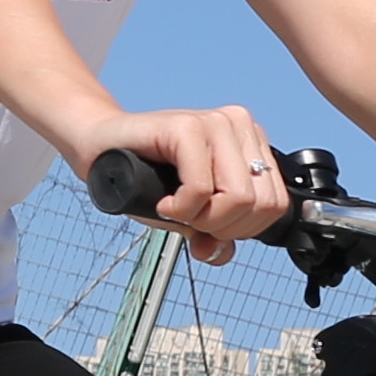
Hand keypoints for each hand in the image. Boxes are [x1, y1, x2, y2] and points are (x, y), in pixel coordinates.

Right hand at [104, 103, 287, 254]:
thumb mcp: (189, 215)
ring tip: (176, 208)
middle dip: (222, 227)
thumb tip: (220, 253)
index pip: (276, 205)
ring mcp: (215, 122)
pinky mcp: (187, 125)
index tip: (207, 225)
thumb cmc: (145, 179)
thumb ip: (214, 234)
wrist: (100, 150)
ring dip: (201, 218)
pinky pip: (201, 188)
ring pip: (238, 197)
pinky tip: (163, 202)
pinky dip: (180, 208)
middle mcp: (239, 125)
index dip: (242, 230)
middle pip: (261, 204)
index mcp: (251, 143)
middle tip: (189, 219)